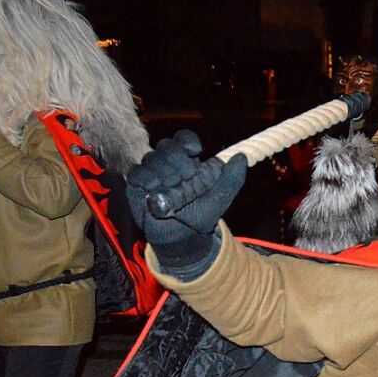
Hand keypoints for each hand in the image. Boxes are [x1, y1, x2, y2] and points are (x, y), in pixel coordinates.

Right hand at [127, 130, 246, 245]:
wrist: (184, 238)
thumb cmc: (201, 215)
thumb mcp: (221, 197)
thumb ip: (232, 177)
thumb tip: (241, 156)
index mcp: (187, 160)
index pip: (183, 139)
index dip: (187, 141)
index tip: (195, 150)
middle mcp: (168, 164)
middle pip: (166, 146)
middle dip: (177, 160)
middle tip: (187, 177)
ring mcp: (151, 173)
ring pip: (151, 158)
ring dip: (163, 172)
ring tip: (172, 189)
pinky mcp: (136, 186)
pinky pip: (136, 172)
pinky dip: (145, 178)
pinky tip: (155, 189)